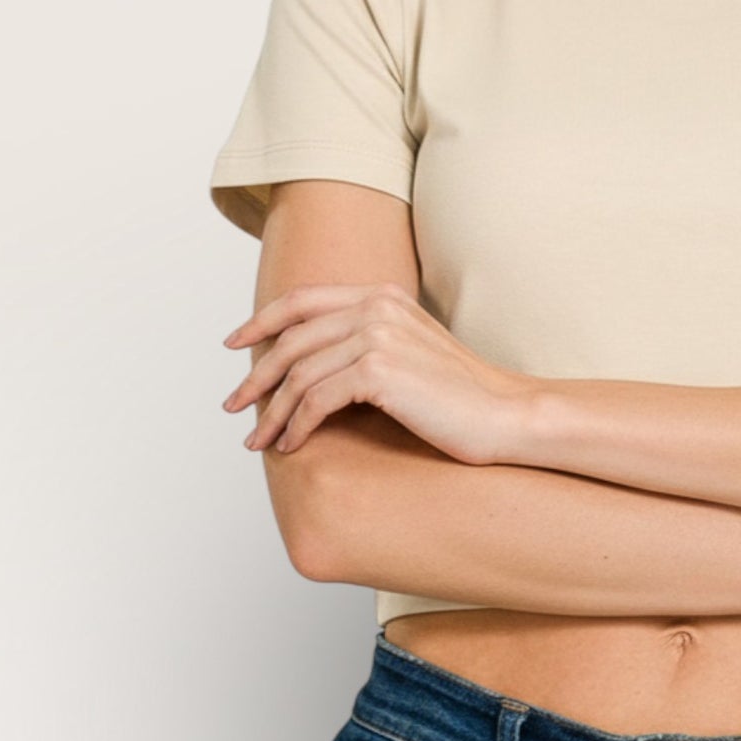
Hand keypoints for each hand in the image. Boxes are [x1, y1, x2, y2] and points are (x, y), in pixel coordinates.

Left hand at [221, 282, 536, 462]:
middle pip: (292, 339)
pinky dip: (297, 425)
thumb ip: (367, 342)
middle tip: (233, 407)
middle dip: (256, 376)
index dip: (262, 321)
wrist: (506, 415)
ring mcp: (378, 335)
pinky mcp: (379, 371)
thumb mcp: (411, 352)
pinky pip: (316, 400)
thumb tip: (308, 366)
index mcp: (383, 295)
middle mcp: (377, 307)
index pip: (303, 300)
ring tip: (259, 440)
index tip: (236, 345)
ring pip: (299, 374)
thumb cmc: (462, 396)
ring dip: (272, 412)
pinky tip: (292, 445)